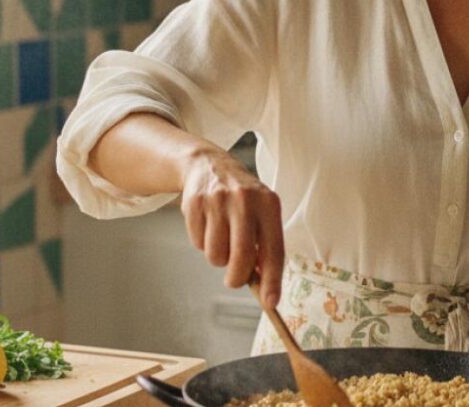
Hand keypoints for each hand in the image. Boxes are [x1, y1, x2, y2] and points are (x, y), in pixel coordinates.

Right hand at [179, 147, 283, 306]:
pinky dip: (202, 243)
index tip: (271, 302)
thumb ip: (266, 245)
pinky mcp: (194, 204)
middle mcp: (245, 201)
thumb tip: (265, 285)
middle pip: (242, 257)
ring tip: (222, 238)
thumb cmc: (243, 200)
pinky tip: (208, 225)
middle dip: (237, 277)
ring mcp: (218, 201)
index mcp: (269, 205)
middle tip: (234, 279)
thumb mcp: (261, 213)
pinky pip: (198, 243)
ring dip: (218, 258)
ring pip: (216, 256)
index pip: (274, 250)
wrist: (209, 165)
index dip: (273, 280)